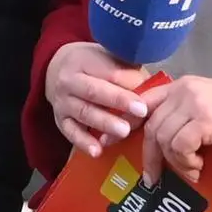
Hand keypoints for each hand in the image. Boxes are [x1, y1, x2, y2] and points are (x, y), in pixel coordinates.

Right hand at [45, 42, 155, 157]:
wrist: (58, 70)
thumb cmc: (94, 67)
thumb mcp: (109, 60)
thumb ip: (129, 73)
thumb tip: (152, 91)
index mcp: (84, 61)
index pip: (108, 72)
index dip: (128, 86)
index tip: (145, 98)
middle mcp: (69, 80)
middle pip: (94, 91)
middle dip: (118, 101)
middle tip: (140, 112)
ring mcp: (63, 101)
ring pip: (84, 112)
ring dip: (104, 123)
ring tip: (124, 132)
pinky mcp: (60, 120)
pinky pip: (70, 132)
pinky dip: (83, 142)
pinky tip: (97, 151)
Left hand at [136, 76, 211, 187]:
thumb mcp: (207, 107)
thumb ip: (183, 115)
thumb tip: (160, 142)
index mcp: (181, 85)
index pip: (143, 101)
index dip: (126, 122)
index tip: (111, 142)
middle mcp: (184, 90)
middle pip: (151, 125)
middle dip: (150, 155)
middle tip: (153, 177)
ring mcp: (194, 104)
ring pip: (164, 138)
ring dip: (174, 163)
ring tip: (191, 171)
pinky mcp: (206, 120)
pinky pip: (180, 146)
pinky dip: (186, 163)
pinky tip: (199, 168)